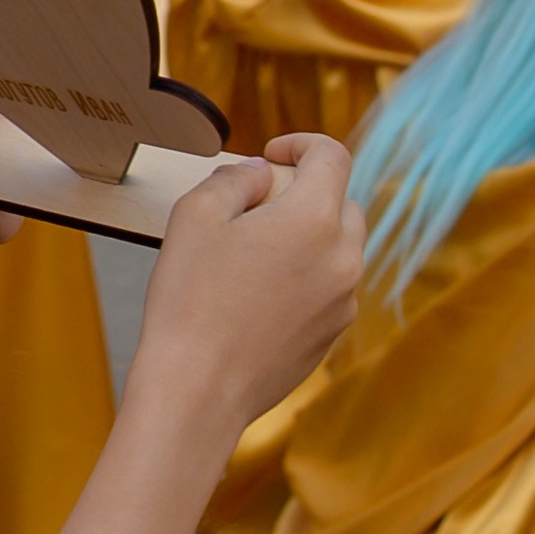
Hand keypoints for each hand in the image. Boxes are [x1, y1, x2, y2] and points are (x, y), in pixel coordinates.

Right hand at [132, 134, 362, 446]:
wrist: (198, 390)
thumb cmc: (190, 300)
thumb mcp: (196, 216)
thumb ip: (236, 179)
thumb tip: (262, 175)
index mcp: (315, 219)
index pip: (334, 156)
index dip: (303, 143)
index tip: (272, 153)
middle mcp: (344, 258)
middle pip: (343, 203)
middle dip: (307, 193)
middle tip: (257, 206)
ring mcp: (343, 302)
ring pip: (340, 248)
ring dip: (309, 237)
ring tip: (254, 254)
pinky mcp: (333, 336)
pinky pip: (330, 289)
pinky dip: (307, 277)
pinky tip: (258, 295)